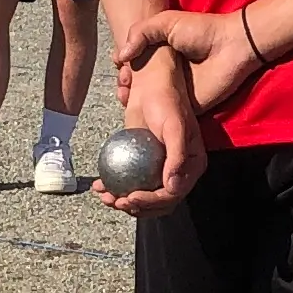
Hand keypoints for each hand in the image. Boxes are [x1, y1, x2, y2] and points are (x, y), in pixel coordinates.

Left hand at [99, 47, 205, 214]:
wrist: (152, 85)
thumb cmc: (167, 102)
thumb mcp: (174, 127)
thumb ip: (177, 157)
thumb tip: (173, 188)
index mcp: (192, 167)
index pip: (172, 194)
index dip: (151, 202)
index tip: (131, 198)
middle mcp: (178, 171)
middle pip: (157, 201)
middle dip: (135, 207)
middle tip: (115, 201)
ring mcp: (159, 169)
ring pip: (142, 194)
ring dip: (122, 201)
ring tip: (105, 196)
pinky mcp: (143, 163)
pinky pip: (130, 181)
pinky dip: (115, 186)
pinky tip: (100, 185)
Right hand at [122, 2, 264, 115]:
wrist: (231, 48)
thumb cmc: (201, 31)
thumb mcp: (166, 22)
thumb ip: (140, 32)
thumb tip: (121, 56)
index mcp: (158, 56)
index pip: (134, 66)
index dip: (124, 70)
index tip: (119, 70)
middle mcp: (163, 75)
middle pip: (137, 86)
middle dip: (125, 89)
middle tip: (123, 88)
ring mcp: (173, 93)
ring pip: (147, 104)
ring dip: (133, 105)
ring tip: (126, 100)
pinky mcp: (184, 109)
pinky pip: (165, 118)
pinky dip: (152, 120)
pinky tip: (139, 117)